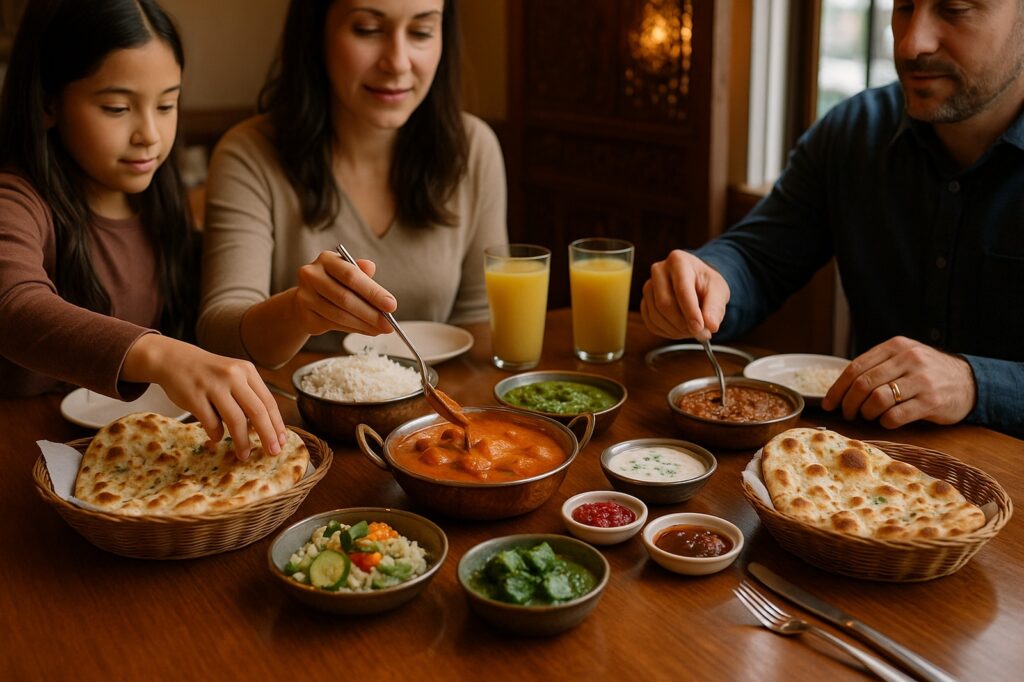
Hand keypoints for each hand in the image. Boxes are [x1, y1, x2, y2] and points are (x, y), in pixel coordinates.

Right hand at [122, 335, 287, 460]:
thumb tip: (265, 429)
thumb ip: (248, 397)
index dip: (277, 424)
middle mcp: (233, 376)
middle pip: (257, 411)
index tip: (282, 441)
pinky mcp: (195, 396)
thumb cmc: (208, 373)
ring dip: (242, 441)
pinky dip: (216, 434)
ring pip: (236, 420)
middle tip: (273, 452)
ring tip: (244, 455)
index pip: (268, 401)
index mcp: (247, 371)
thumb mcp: (233, 376)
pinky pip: (211, 422)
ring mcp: (213, 385)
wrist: (173, 359)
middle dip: (267, 435)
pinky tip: (217, 437)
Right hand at [289, 251, 395, 335]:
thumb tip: (371, 268)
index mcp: (326, 260)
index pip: (352, 276)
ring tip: (380, 329)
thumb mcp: (348, 273)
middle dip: (371, 313)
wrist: (306, 300)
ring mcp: (305, 296)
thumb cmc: (334, 284)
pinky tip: (367, 330)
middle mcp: (311, 275)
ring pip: (339, 315)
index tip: (391, 305)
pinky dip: (354, 329)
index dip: (373, 292)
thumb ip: (361, 272)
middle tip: (388, 324)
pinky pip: (333, 325)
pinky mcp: (304, 316)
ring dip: (363, 325)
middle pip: (345, 298)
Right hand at [640, 249, 729, 340]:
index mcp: (678, 261)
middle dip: (683, 324)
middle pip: (664, 304)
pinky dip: (667, 332)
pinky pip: (651, 323)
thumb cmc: (706, 284)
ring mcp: (648, 287)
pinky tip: (681, 330)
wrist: (695, 283)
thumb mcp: (718, 291)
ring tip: (693, 330)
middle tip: (701, 333)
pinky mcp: (644, 302)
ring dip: (676, 330)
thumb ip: (715, 307)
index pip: (682, 290)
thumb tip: (711, 325)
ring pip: (656, 316)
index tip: (700, 328)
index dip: (690, 312)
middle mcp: (659, 271)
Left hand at [821, 336, 975, 427]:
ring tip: (868, 417)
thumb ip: (877, 367)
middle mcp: (908, 359)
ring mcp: (921, 380)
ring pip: (877, 399)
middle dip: (848, 404)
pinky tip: (886, 422)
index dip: (838, 388)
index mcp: (895, 347)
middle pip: (863, 384)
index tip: (829, 404)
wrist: (969, 382)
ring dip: (866, 413)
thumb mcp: (904, 359)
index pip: (856, 367)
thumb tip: (840, 389)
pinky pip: (896, 415)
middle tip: (847, 415)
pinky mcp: (932, 401)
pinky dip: (885, 422)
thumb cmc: (927, 373)